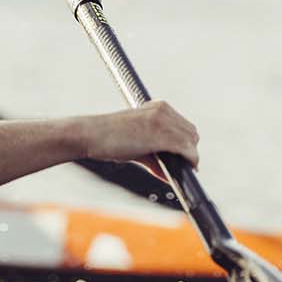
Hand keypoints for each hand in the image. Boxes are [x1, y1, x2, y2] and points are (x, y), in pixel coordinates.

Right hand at [79, 101, 198, 179]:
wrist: (91, 134)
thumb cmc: (109, 139)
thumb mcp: (137, 145)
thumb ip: (155, 158)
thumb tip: (168, 174)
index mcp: (158, 107)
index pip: (184, 125)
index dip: (186, 143)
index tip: (184, 157)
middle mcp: (163, 110)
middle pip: (191, 133)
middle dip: (189, 150)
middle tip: (183, 165)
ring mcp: (162, 121)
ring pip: (191, 142)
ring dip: (189, 157)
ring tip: (183, 170)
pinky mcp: (160, 135)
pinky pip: (186, 150)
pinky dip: (190, 161)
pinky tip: (186, 169)